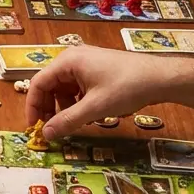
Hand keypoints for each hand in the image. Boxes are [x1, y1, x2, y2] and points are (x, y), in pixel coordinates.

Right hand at [27, 46, 183, 138]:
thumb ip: (67, 121)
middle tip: (52, 129)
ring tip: (75, 123)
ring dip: (65, 108)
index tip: (34, 127)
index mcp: (67, 61)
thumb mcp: (95, 108)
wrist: (161, 78)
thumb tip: (46, 135)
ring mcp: (86, 64)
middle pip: (50, 86)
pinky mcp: (97, 71)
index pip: (38, 83)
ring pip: (64, 89)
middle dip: (49, 108)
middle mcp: (73, 59)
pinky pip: (78, 88)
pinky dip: (78, 103)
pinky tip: (89, 115)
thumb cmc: (126, 87)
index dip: (32, 106)